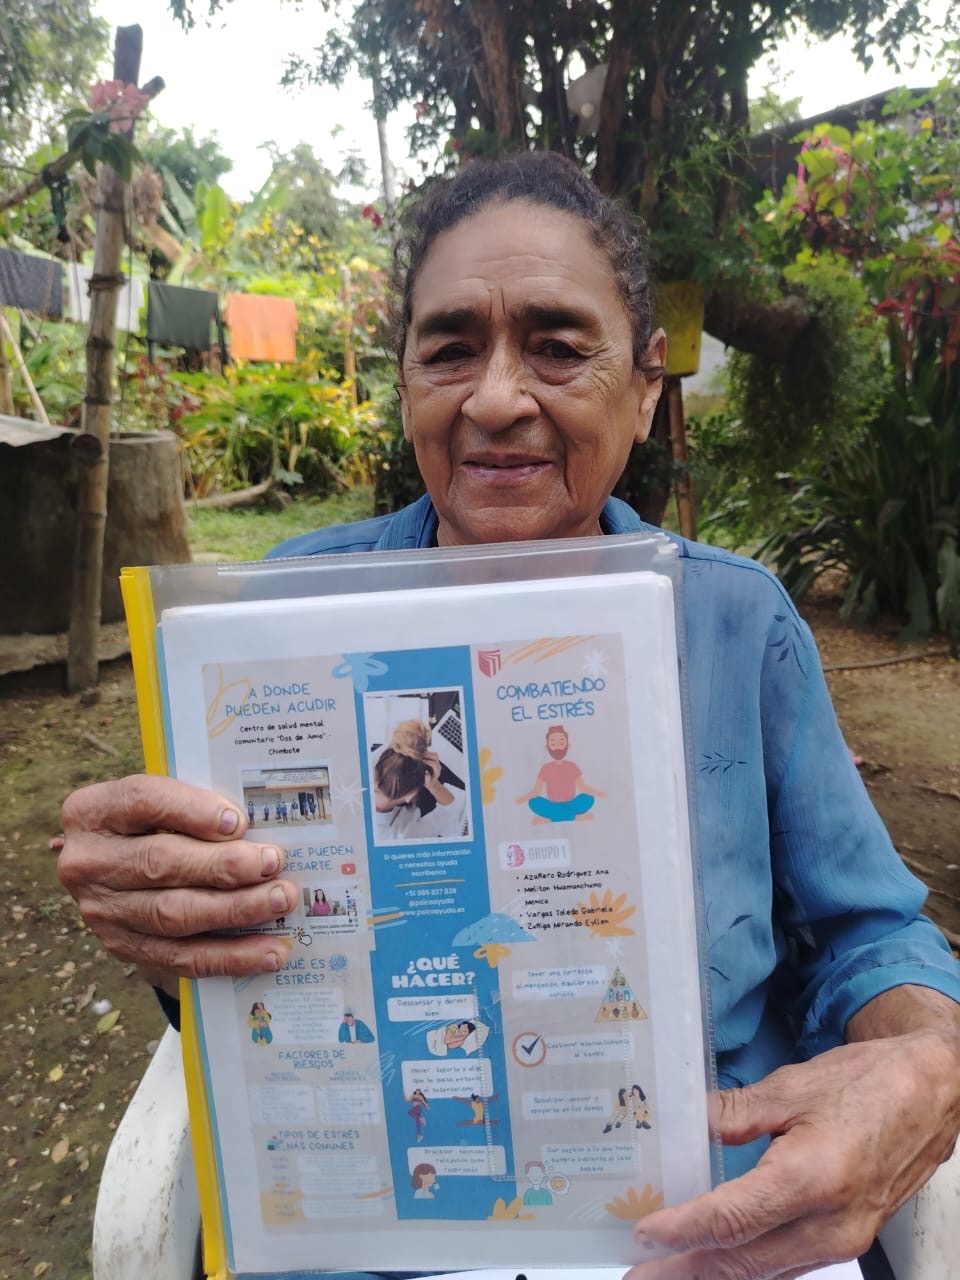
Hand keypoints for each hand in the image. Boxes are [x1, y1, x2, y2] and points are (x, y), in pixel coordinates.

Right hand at [58, 775, 296, 995]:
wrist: (119, 873)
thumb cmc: (155, 824)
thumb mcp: (162, 803)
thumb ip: (196, 806)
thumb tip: (256, 828)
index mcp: (93, 812)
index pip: (142, 801)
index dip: (191, 810)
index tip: (237, 821)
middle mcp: (88, 863)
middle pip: (160, 864)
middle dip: (224, 866)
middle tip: (273, 863)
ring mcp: (103, 912)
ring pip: (174, 915)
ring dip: (235, 909)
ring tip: (279, 900)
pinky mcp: (126, 950)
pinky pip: (183, 958)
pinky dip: (232, 956)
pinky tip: (270, 951)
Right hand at [422, 750, 453, 804]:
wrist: (432, 783)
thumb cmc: (429, 783)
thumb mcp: (428, 783)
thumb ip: (427, 779)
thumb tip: (426, 773)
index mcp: (437, 771)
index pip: (434, 764)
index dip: (428, 761)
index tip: (422, 761)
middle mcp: (438, 766)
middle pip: (436, 757)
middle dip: (428, 755)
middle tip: (421, 755)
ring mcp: (437, 763)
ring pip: (435, 754)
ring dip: (428, 753)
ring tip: (421, 754)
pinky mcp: (435, 761)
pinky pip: (433, 754)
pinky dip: (428, 753)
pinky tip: (422, 754)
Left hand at [625, 1029, 959, 1278]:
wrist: (931, 1093)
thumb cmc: (869, 1084)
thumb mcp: (790, 1087)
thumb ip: (733, 1113)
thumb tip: (685, 1125)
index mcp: (812, 1178)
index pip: (731, 1221)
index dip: (682, 1231)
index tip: (645, 1232)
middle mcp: (831, 1222)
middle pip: (743, 1261)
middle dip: (686, 1270)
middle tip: (640, 1272)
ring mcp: (845, 1238)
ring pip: (766, 1271)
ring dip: (714, 1273)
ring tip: (669, 1269)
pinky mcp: (850, 1239)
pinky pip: (790, 1263)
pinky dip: (749, 1265)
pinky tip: (719, 1259)